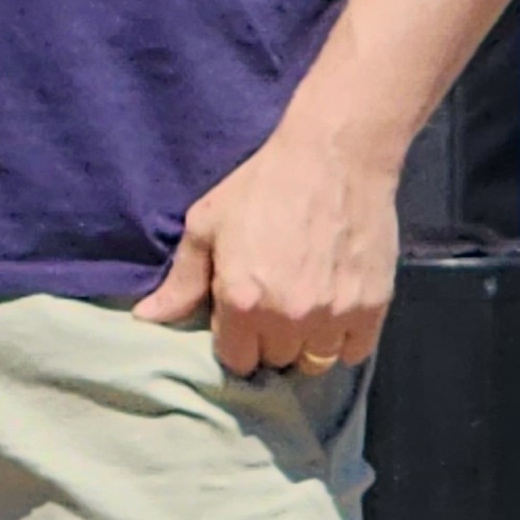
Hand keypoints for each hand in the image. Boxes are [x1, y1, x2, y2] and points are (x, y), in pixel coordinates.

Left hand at [133, 114, 401, 375]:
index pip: (236, 360)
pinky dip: (342, 339)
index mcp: (243, 300)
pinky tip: (331, 309)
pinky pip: (355, 353)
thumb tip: (145, 318)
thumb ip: (181, 281)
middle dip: (268, 341)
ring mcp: (334, 317)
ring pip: (316, 362)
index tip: (238, 319)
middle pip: (276, 361)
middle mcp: (289, 319)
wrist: (332, 158)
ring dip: (306, 344)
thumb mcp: (207, 224)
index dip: (234, 342)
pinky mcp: (373, 310)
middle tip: (270, 306)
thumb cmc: (261, 185)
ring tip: (301, 310)